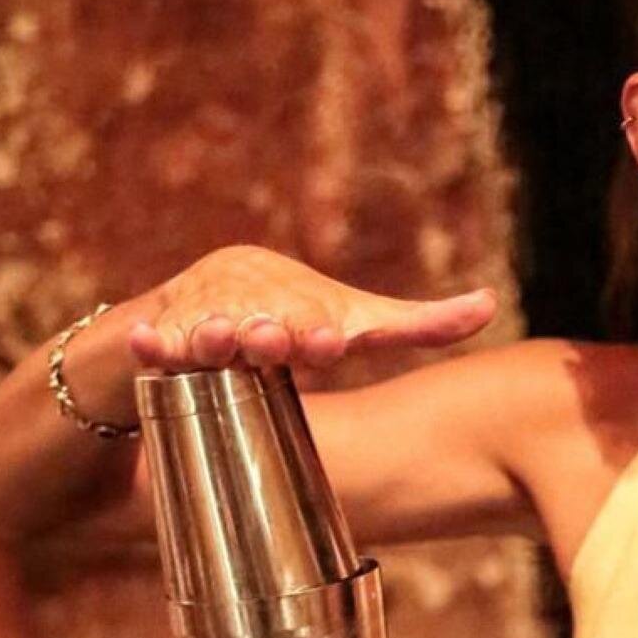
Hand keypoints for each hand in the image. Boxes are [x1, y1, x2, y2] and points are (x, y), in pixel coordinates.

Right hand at [130, 245, 496, 370]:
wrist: (197, 313)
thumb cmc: (286, 325)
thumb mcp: (351, 323)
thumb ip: (417, 322)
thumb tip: (491, 303)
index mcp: (294, 293)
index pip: (311, 313)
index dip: (319, 329)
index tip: (329, 340)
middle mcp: (246, 293)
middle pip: (259, 319)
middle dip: (267, 333)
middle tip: (273, 341)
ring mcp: (197, 311)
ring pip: (206, 327)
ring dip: (210, 336)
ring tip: (213, 343)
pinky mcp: (154, 330)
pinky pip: (150, 338)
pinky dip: (150, 342)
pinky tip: (147, 344)